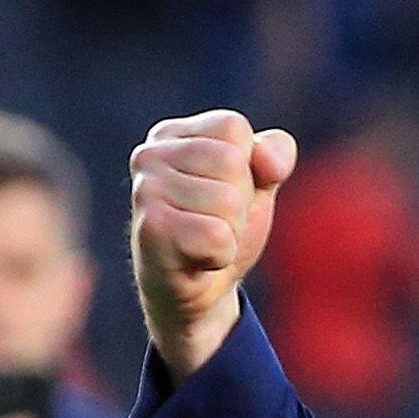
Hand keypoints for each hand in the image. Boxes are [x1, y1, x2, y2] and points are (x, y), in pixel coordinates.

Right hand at [130, 110, 297, 376]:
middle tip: (216, 221)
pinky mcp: (150, 229)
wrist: (203, 290)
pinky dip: (221, 254)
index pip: (233, 127)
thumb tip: (270, 161)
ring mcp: (144, 191)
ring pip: (228, 200)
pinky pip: (217, 235)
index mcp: (172, 135)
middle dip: (240, 202)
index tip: (226, 189)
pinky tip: (199, 258)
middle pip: (232, 163)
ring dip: (231, 230)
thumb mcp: (259, 184)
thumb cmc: (224, 226)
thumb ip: (274, 156)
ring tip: (205, 239)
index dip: (249, 166)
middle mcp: (148, 155)